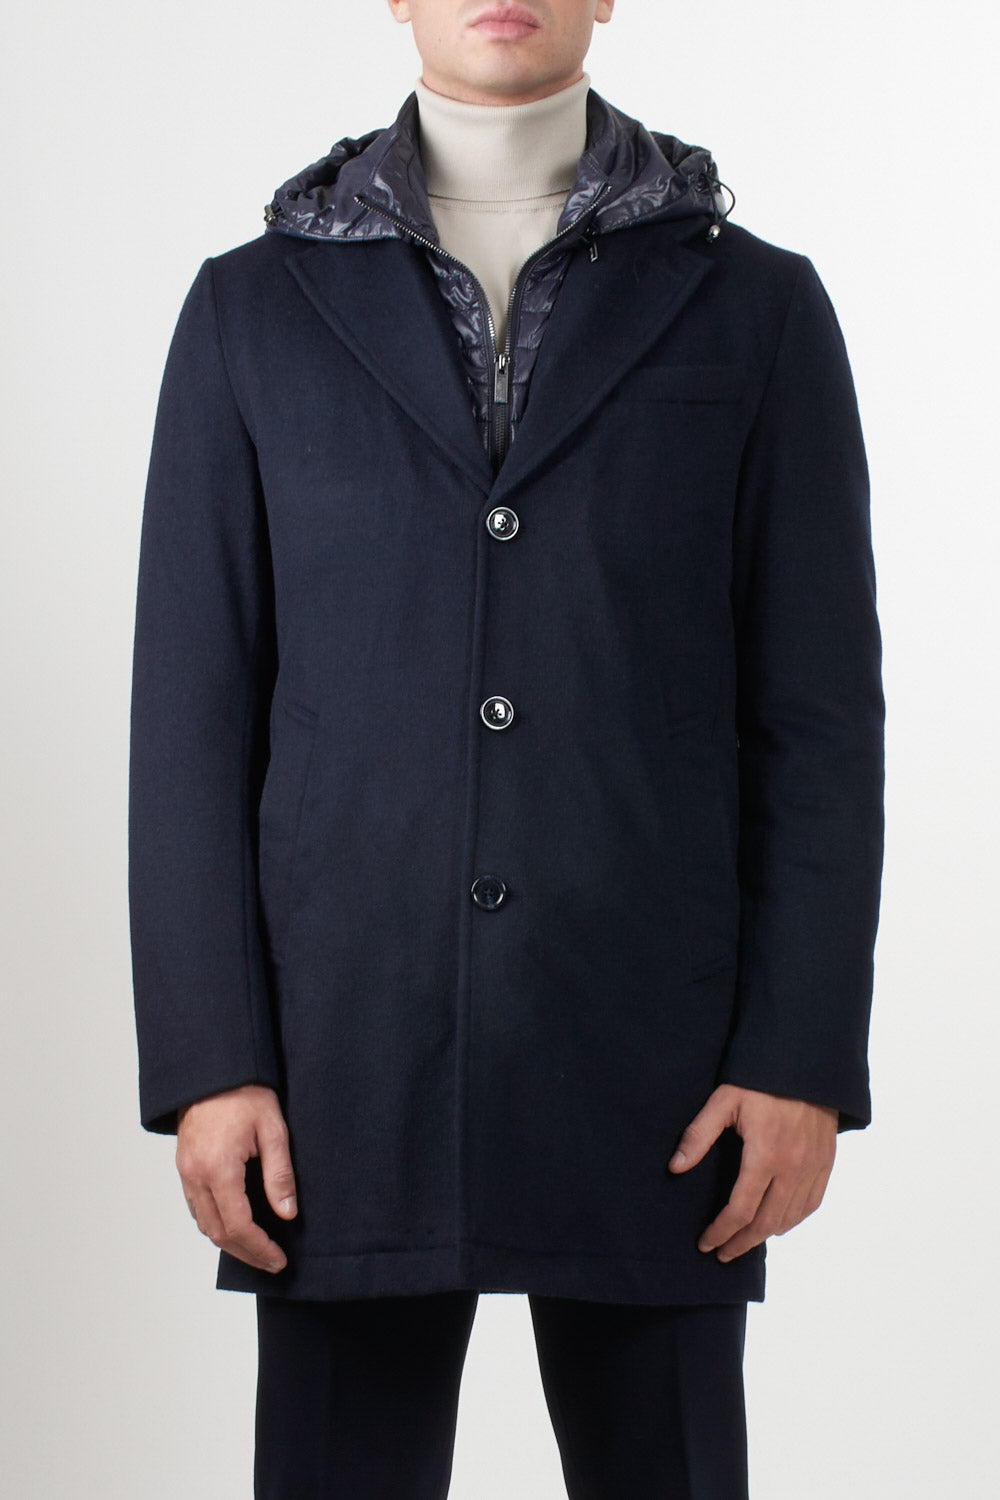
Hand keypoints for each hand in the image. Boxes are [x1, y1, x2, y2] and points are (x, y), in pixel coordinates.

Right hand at [175, 1084, 297, 1273]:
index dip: (259, 1248)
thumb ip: (279, 1174)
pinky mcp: (184, 1166)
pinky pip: (196, 1206)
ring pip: (204, 1223)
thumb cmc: (245, 1092)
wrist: (213, 1069)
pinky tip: (235, 1223)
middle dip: (246, 1253)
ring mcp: (185, 1171)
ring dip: (229, 1241)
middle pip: (217, 1232)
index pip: (238, 1225)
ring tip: (257, 1248)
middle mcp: (195, 1174)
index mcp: (218, 1168)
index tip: (278, 1259)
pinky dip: (215, 1222)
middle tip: (271, 1262)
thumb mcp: (273, 1129)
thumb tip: (287, 1214)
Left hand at [668, 1085, 837, 1261]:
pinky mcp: (825, 1162)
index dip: (721, 1232)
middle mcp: (793, 1167)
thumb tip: (676, 1168)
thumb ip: (699, 1135)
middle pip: (765, 1223)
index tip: (706, 1244)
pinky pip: (811, 1204)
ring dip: (765, 1235)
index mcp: (766, 1154)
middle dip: (741, 1243)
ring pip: (790, 1218)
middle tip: (722, 1253)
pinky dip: (793, 1220)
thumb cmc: (760, 1080)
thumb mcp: (724, 1101)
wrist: (805, 1063)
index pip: (740, 1210)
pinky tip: (777, 1224)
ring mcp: (813, 1167)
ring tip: (744, 1241)